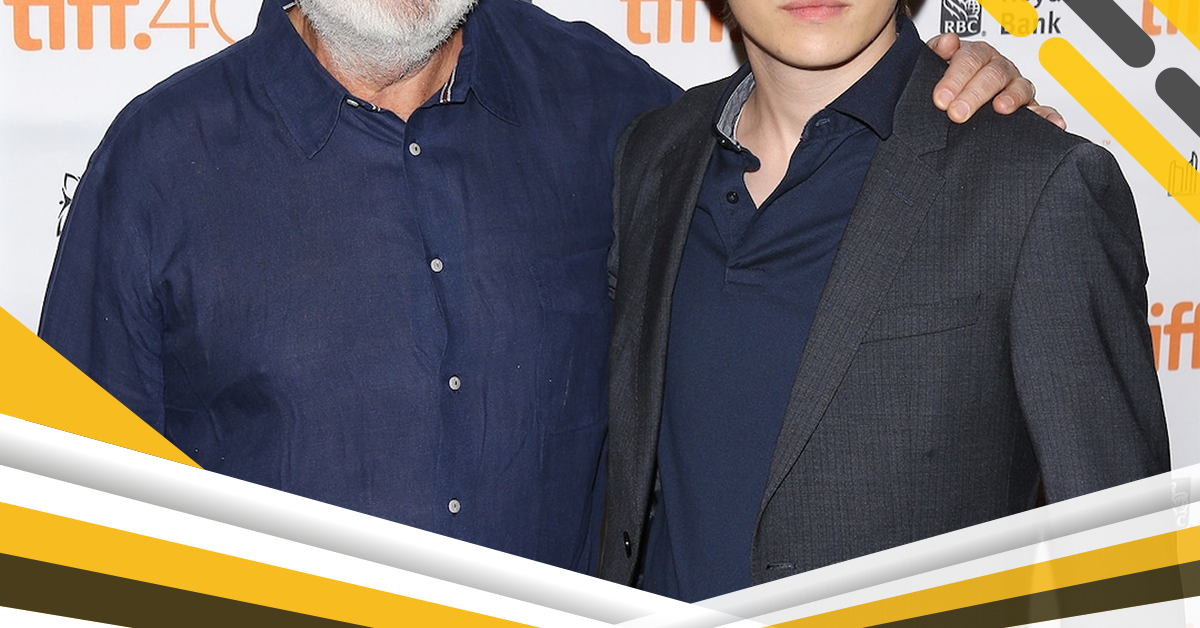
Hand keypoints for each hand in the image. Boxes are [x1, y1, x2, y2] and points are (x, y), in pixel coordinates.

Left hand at [927, 33, 1066, 129]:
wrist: (955, 102)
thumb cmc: (948, 81)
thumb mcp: (935, 65)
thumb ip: (936, 51)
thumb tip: (947, 42)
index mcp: (978, 55)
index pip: (970, 59)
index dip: (955, 78)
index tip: (941, 99)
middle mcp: (999, 68)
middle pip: (993, 74)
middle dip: (975, 94)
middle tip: (957, 113)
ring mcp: (1015, 87)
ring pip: (1020, 88)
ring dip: (1011, 98)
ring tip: (1000, 108)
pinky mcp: (1028, 107)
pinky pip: (1043, 110)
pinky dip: (1048, 116)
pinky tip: (1052, 122)